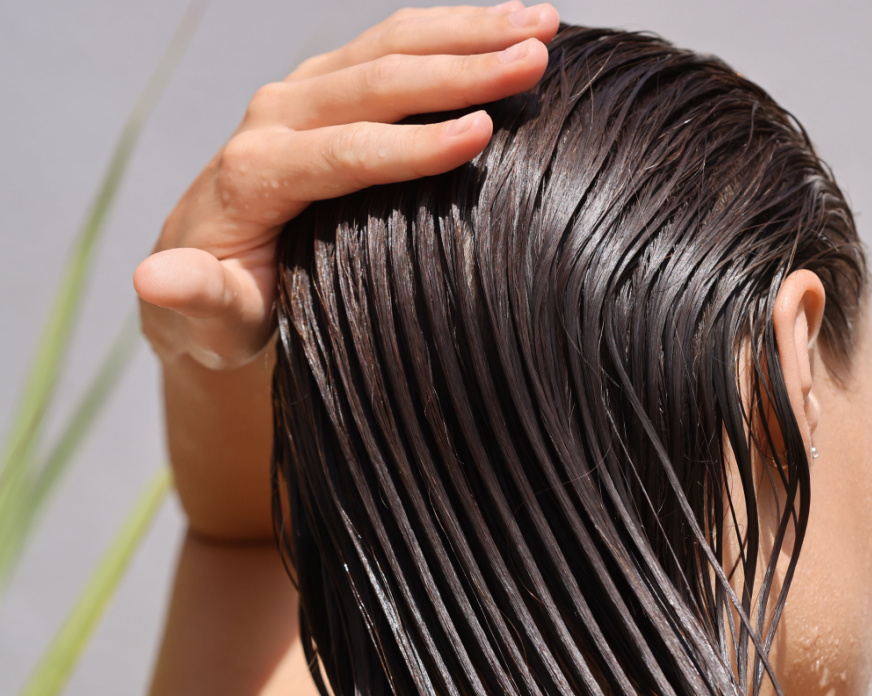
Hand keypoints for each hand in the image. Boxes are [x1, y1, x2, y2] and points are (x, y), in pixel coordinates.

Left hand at [134, 2, 558, 369]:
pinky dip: (451, 34)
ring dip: (468, 32)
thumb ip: (191, 297)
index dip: (413, 144)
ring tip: (544, 25)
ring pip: (390, 46)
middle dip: (460, 69)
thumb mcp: (204, 317)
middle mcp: (277, 117)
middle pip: (377, 81)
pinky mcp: (326, 89)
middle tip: (534, 59)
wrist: (207, 268)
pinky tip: (505, 28)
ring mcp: (303, 95)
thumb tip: (154, 282)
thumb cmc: (223, 308)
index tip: (482, 135)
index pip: (346, 151)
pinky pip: (392, 47)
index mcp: (256, 173)